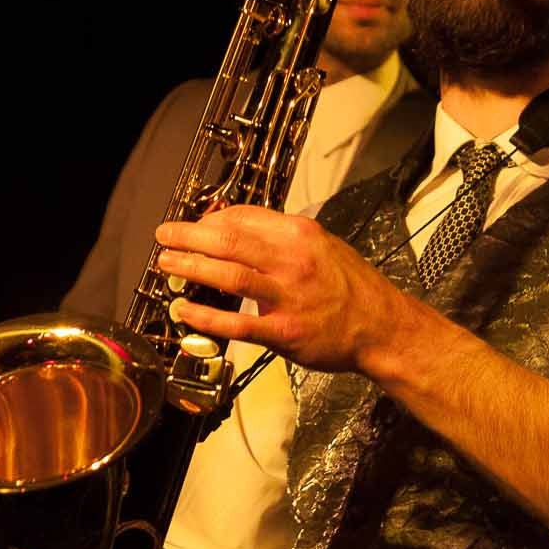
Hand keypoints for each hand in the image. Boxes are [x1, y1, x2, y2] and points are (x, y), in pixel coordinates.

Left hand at [155, 205, 407, 373]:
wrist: (383, 326)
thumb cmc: (353, 287)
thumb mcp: (323, 246)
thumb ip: (283, 238)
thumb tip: (240, 230)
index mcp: (301, 234)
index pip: (243, 217)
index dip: (210, 219)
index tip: (194, 224)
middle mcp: (292, 261)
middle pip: (228, 240)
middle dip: (188, 236)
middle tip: (166, 236)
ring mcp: (287, 297)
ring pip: (228, 275)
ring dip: (191, 267)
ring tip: (168, 264)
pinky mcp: (284, 331)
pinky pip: (236, 323)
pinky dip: (205, 316)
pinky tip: (185, 310)